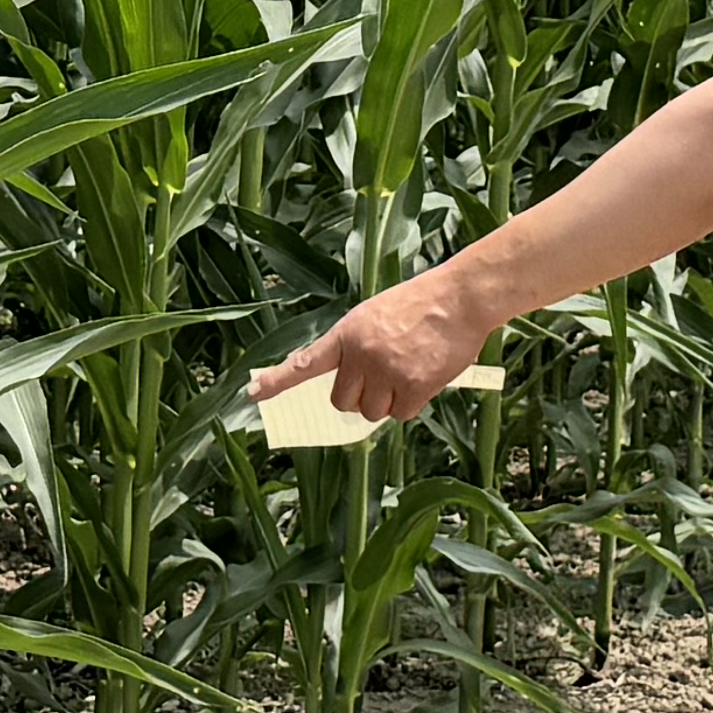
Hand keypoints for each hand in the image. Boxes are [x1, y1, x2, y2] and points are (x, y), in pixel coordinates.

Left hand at [247, 263, 496, 421]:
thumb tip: (346, 381)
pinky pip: (401, 414)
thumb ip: (355, 346)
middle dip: (360, 396)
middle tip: (382, 377)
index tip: (253, 395)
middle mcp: (361, 354)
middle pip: (342, 402)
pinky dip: (412, 403)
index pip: (305, 362)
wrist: (459, 298)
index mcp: (347, 333)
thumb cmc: (420, 305)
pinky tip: (424, 377)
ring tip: (408, 370)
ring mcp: (386, 371)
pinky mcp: (413, 386)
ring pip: (373, 412)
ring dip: (388, 401)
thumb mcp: (375, 316)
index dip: (277, 381)